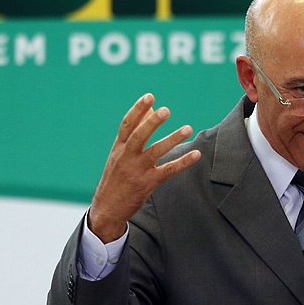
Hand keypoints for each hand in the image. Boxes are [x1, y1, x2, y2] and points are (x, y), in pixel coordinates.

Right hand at [88, 94, 200, 242]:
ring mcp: (136, 170)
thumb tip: (151, 110)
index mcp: (119, 147)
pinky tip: (196, 154)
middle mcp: (126, 157)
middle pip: (138, 136)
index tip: (149, 96)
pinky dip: (183, 162)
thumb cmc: (117, 176)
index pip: (127, 125)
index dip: (137, 110)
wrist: (107, 207)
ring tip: (188, 128)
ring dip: (172, 139)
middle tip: (165, 110)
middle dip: (151, 123)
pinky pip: (168, 170)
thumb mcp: (121, 154)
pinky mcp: (147, 183)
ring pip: (155, 152)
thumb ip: (136, 132)